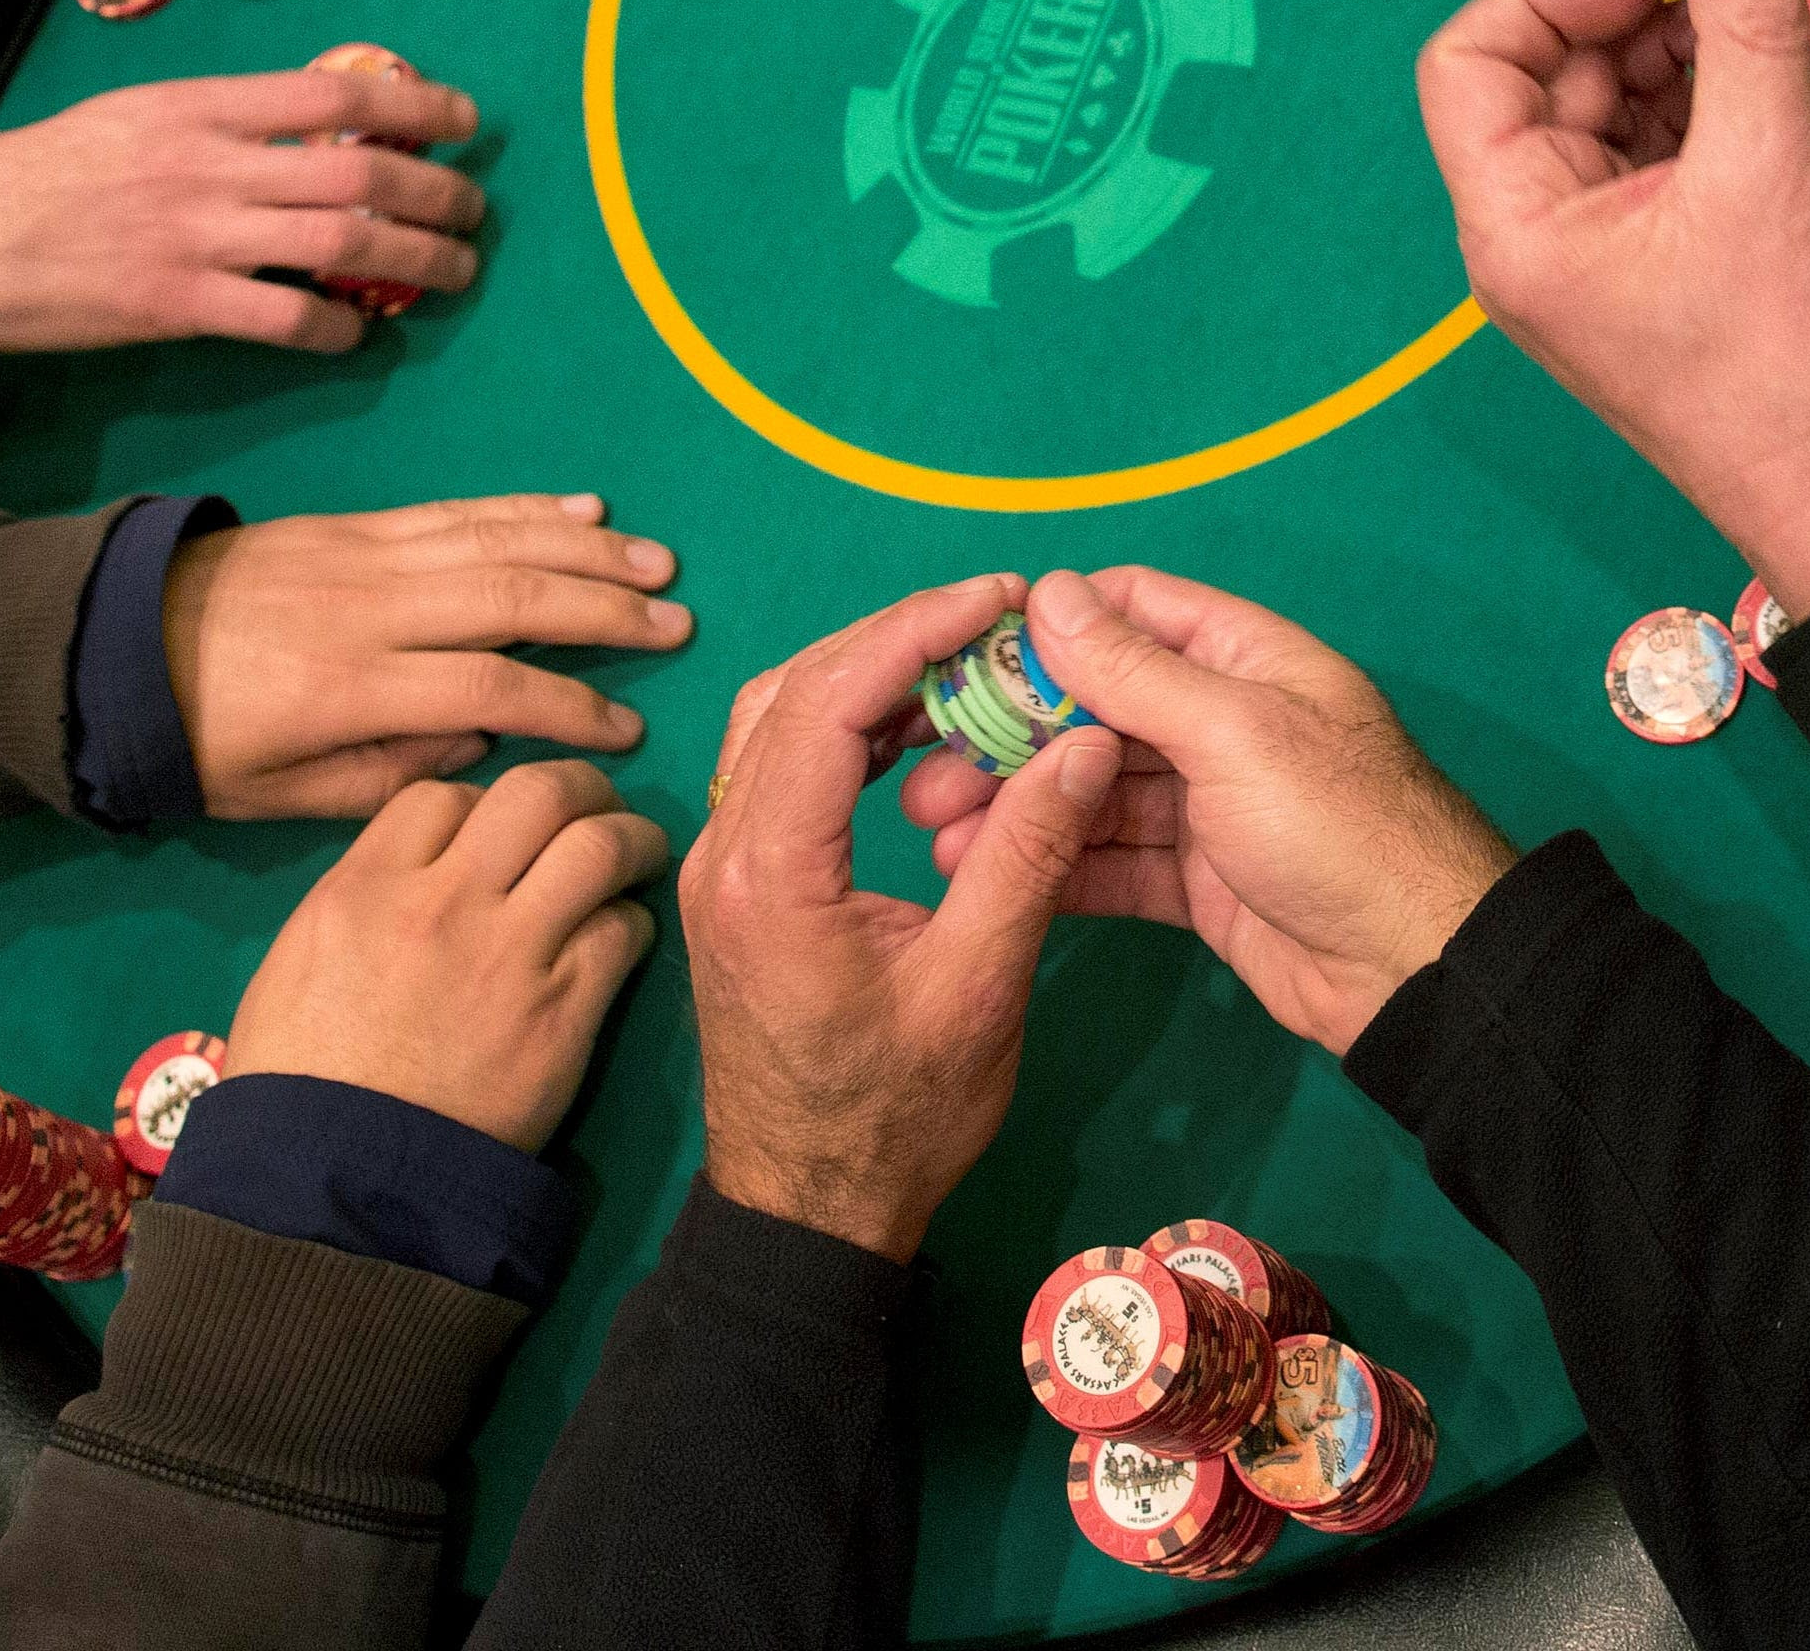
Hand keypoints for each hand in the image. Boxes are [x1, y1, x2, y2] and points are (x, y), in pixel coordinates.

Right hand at [0, 69, 483, 352]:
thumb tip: (316, 133)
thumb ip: (219, 125)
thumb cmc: (40, 175)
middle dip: (435, 193)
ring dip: (414, 261)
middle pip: (357, 172)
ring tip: (454, 272)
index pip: (332, 93)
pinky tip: (357, 335)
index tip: (464, 120)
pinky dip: (338, 330)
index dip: (413, 104)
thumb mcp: (132, 118)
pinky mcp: (173, 305)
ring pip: (340, 246)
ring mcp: (193, 236)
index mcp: (196, 106)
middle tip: (474, 212)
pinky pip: (286, 321)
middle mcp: (205, 163)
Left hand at [165, 492, 689, 816]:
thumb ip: (385, 776)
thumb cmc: (197, 740)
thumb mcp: (277, 795)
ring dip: (585, 551)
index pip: (488, 687)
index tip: (627, 732)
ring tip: (657, 566)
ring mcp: (366, 555)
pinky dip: (526, 509)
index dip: (567, 708)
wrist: (108, 643)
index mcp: (349, 686)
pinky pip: (456, 511)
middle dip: (605, 611)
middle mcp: (370, 608)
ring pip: (495, 542)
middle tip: (679, 625)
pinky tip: (584, 513)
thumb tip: (482, 740)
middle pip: (511, 598)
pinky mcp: (357, 524)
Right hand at [223, 760, 668, 1150]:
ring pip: (599, 846)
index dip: (482, 801)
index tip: (501, 828)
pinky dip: (634, 920)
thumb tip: (415, 870)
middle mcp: (444, 900)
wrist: (339, 1179)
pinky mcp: (564, 1010)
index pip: (445, 795)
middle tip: (594, 806)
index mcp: (366, 886)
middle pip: (537, 792)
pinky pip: (623, 930)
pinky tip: (627, 932)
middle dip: (576, 787)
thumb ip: (361, 897)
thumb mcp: (298, 962)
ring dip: (630, 838)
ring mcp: (510, 951)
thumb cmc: (300, 1080)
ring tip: (638, 849)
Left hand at [680, 575, 1123, 1260]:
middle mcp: (727, 851)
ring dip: (865, 674)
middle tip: (994, 618)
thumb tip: (1085, 739)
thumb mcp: (978, 988)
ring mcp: (724, 866)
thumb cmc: (895, 1118)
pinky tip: (916, 729)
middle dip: (896, 636)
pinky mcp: (740, 883)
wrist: (809, 1212)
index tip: (995, 597)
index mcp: (772, 872)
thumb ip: (1027, 855)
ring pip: (777, 718)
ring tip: (964, 661)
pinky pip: (778, 764)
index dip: (913, 629)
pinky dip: (845, 724)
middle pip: (796, 689)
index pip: (830, 698)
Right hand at [906, 569, 1514, 1055]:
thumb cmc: (1337, 826)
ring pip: (1097, 791)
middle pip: (1101, 707)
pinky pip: (1115, 860)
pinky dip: (1055, 866)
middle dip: (1014, 734)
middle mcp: (1224, 723)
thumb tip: (1051, 594)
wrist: (1417, 972)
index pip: (1134, 611)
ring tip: (937, 833)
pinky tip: (986, 878)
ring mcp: (1211, 806)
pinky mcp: (1200, 882)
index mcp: (1247, 660)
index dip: (1051, 626)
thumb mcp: (1235, 733)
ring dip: (1021, 807)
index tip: (964, 653)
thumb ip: (1136, 671)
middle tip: (925, 767)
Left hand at [1418, 0, 1809, 615]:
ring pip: (1606, 98)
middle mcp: (1531, 232)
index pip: (1467, 61)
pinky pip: (1651, 141)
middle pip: (1541, 69)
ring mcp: (1589, 245)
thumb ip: (1747, 18)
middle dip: (1625, 6)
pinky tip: (1761, 67)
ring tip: (1754, 10)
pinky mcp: (1648, 252)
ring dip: (1673, 43)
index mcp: (1513, 225)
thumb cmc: (1780, 364)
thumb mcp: (1766, 165)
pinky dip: (1699, 93)